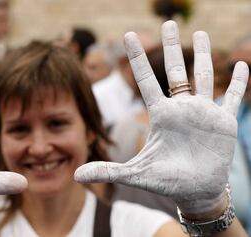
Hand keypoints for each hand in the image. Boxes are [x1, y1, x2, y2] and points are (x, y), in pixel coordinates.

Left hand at [75, 21, 248, 213]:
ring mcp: (203, 113)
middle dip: (172, 47)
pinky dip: (238, 82)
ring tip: (201, 33)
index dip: (138, 58)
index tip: (128, 35)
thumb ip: (107, 171)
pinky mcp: (223, 122)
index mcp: (160, 115)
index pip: (146, 80)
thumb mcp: (135, 174)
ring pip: (204, 76)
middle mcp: (181, 109)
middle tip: (168, 22)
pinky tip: (242, 65)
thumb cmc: (165, 181)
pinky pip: (231, 97)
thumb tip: (75, 175)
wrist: (194, 192)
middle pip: (176, 71)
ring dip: (204, 55)